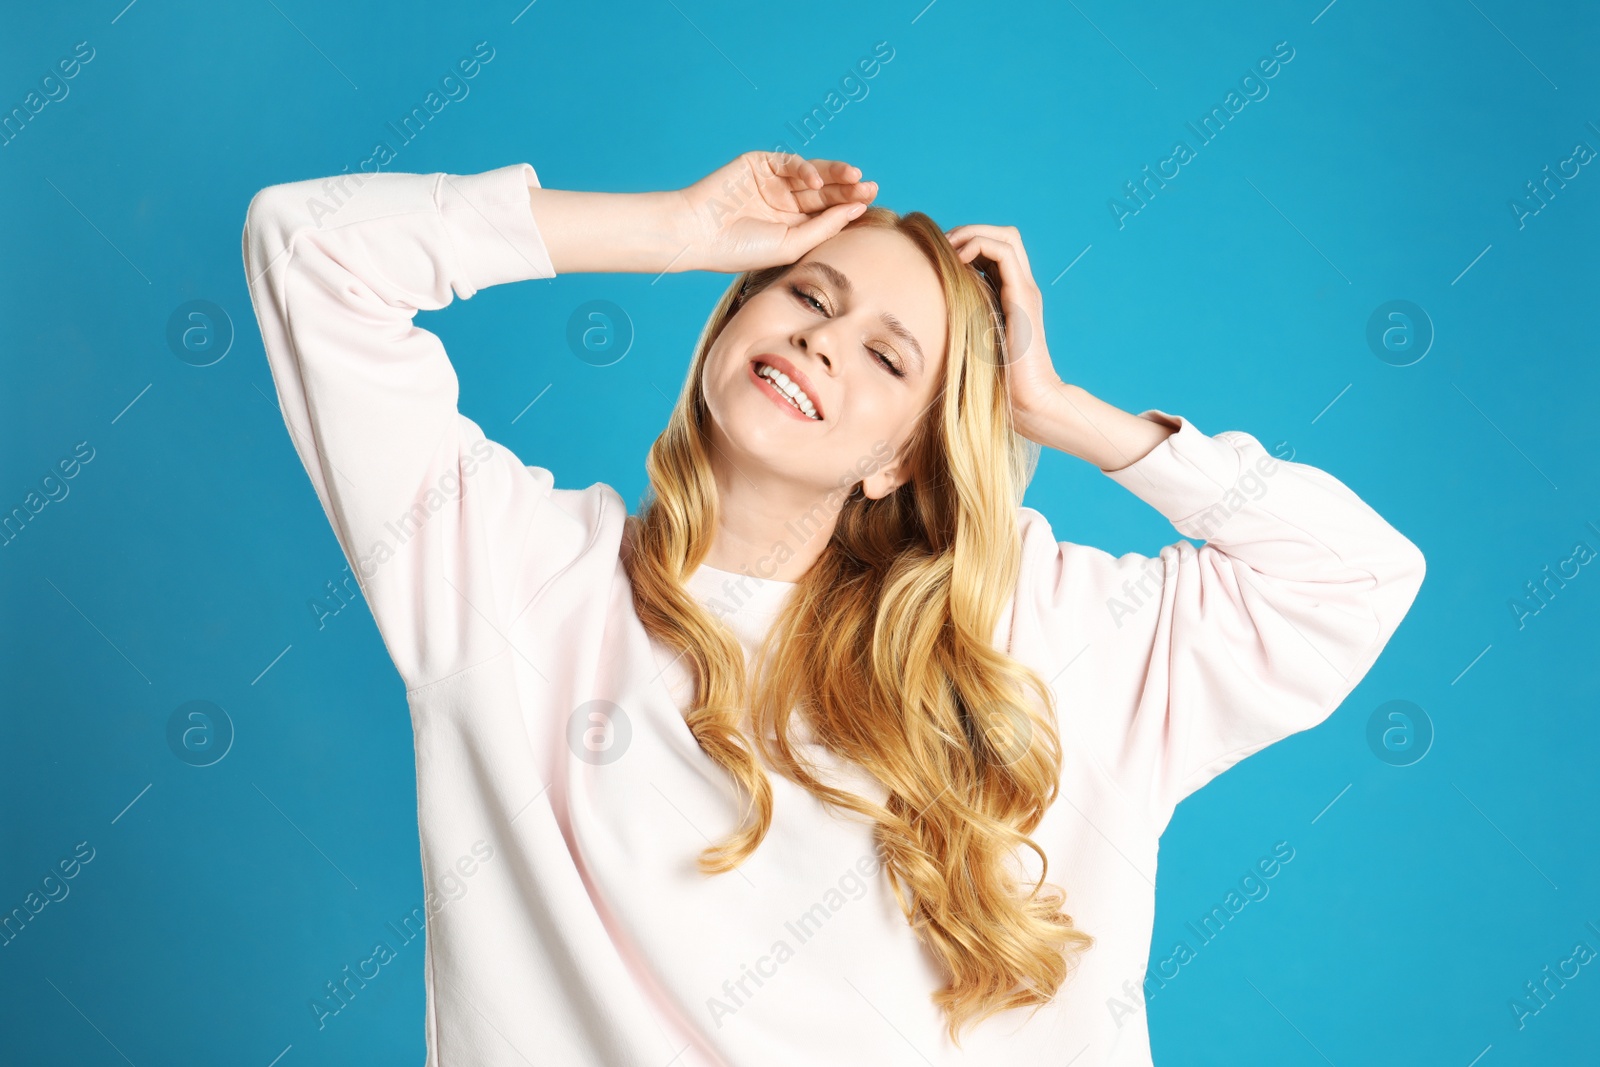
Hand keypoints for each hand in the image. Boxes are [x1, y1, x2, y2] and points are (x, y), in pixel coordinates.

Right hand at [675, 151, 877, 272]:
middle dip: (847, 189)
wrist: (699, 234)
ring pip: (812, 174)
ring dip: (834, 175)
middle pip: (824, 192)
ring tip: (856, 177)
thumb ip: (824, 227)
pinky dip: (805, 169)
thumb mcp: (791, 244)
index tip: (870, 203)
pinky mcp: (758, 164)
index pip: (827, 213)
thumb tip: (857, 209)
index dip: (849, 206)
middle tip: (871, 187)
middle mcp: (784, 203)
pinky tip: (816, 181)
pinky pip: (789, 162)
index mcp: (792, 225)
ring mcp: (772, 182)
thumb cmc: (741, 249)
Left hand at [944, 224, 1068, 436]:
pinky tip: (959, 261)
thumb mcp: (967, 344)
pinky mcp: (1023, 296)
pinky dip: (980, 245)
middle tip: (941, 248)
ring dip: (973, 234)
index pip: (992, 250)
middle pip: (1002, 236)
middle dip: (969, 232)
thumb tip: (921, 316)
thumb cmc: (995, 383)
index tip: (937, 258)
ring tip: (949, 249)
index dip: (965, 244)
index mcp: (1008, 296)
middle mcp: (1020, 288)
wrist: (1028, 402)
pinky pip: (1005, 251)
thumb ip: (956, 323)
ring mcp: (1024, 290)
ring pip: (1006, 237)